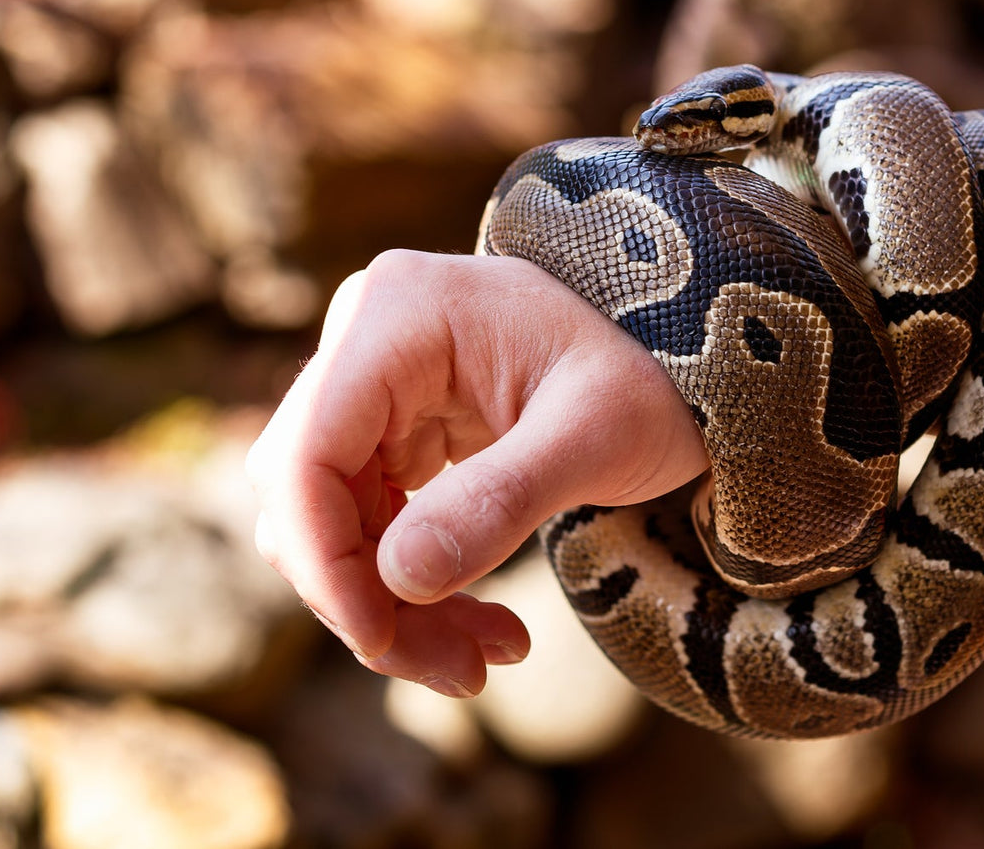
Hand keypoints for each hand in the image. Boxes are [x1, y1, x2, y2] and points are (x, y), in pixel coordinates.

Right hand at [246, 250, 709, 697]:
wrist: (674, 366)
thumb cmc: (649, 381)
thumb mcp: (597, 436)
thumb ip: (502, 499)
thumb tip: (399, 580)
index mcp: (400, 312)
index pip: (309, 450)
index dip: (325, 558)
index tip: (381, 639)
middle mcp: (366, 338)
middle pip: (309, 496)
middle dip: (368, 597)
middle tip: (462, 671)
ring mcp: (373, 384)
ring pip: (330, 524)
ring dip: (391, 604)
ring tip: (483, 656)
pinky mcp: (390, 427)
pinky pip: (366, 523)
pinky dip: (410, 585)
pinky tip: (480, 623)